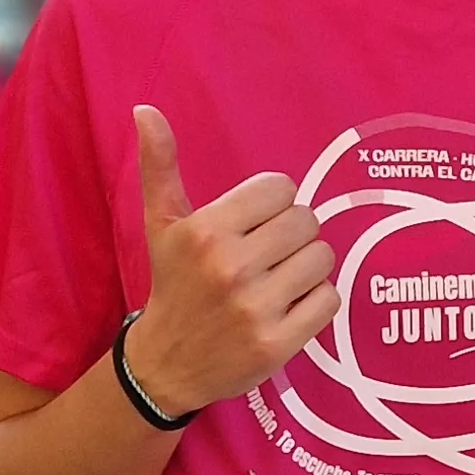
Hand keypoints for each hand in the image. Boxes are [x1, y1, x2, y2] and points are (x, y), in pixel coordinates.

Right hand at [121, 105, 338, 414]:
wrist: (166, 364)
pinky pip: (330, 300)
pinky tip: (288, 307)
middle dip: (292, 236)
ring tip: (278, 281)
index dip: (272, 204)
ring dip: (307, 268)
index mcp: (206, 231)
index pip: (281, 188)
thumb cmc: (173, 284)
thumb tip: (144, 109)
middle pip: (306, 221)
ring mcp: (256, 308)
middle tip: (268, 256)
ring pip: (323, 258)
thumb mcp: (161, 225)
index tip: (254, 225)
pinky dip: (316, 302)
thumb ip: (159, 165)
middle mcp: (231, 267)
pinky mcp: (279, 344)